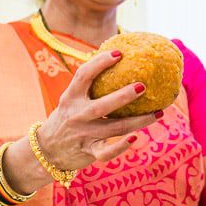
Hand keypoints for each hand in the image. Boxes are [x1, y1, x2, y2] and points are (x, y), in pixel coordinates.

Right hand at [37, 50, 159, 171]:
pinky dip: (121, 147)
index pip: (83, 76)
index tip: (120, 53)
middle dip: (124, 96)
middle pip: (103, 105)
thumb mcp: (71, 100)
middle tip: (144, 86)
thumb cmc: (68, 118)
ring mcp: (83, 134)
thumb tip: (119, 60)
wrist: (46, 151)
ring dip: (139, 121)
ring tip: (159, 113)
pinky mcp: (88, 152)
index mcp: (71, 97)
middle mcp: (77, 115)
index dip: (100, 63)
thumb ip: (89, 86)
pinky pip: (107, 152)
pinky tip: (135, 138)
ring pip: (115, 128)